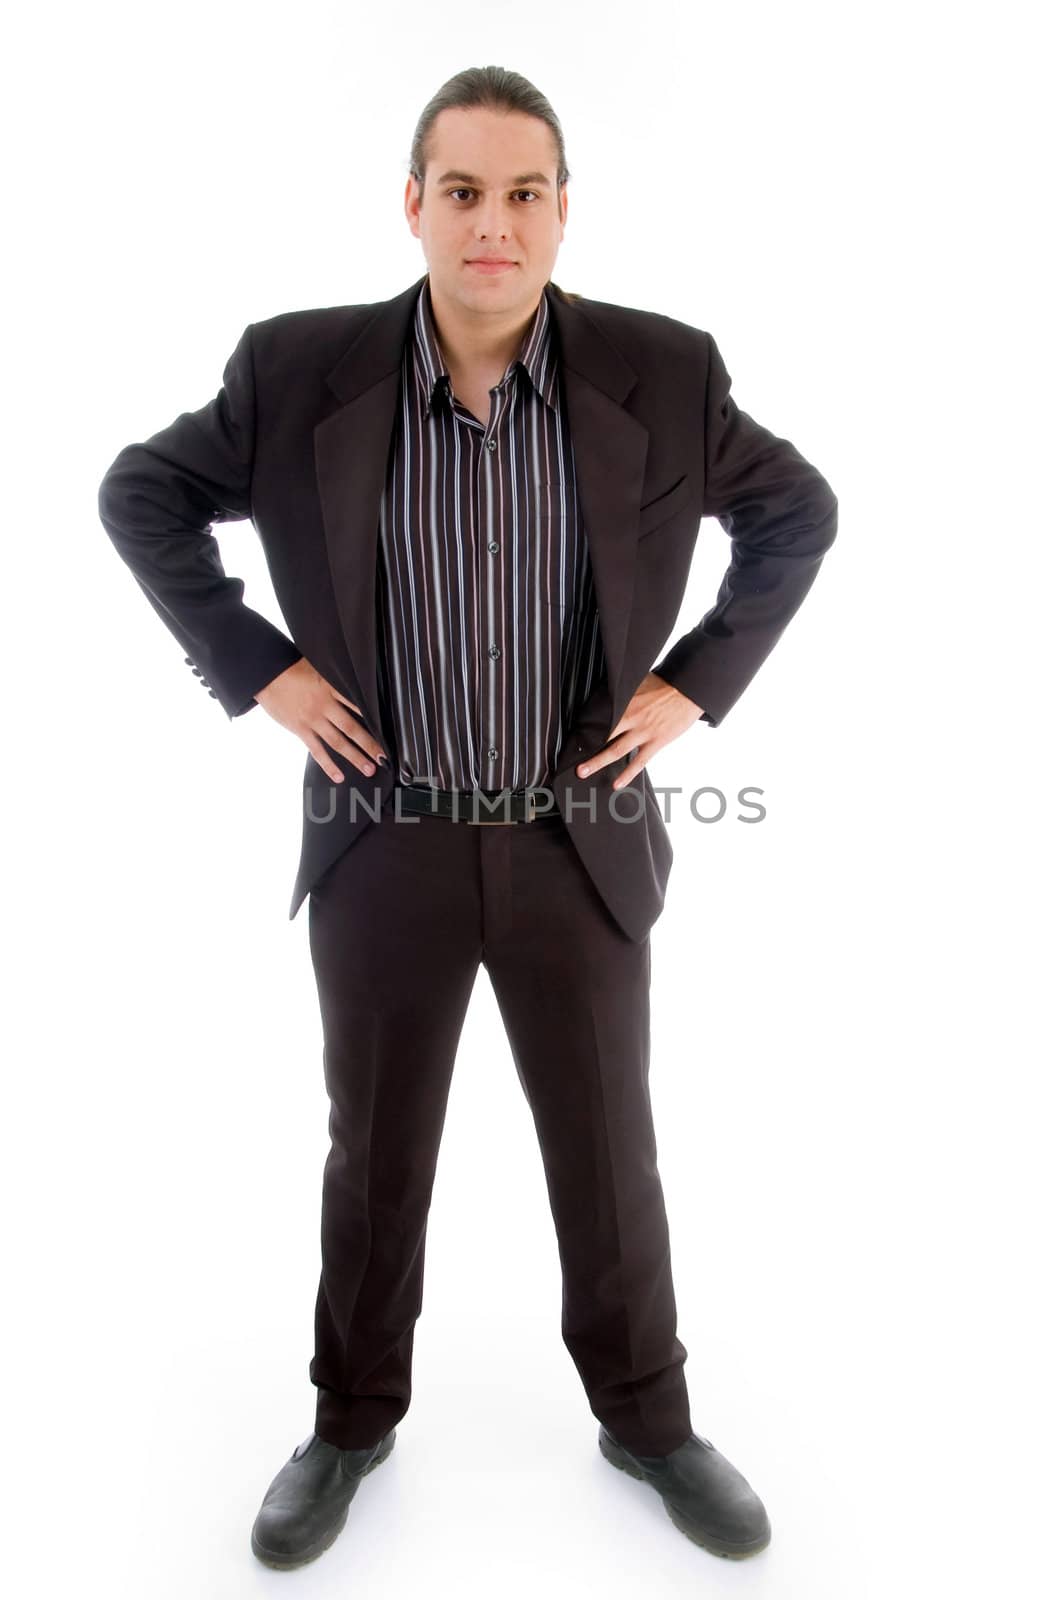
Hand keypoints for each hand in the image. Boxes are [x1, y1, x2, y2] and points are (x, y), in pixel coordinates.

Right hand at [253, 658, 389, 781]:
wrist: (266, 674)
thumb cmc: (291, 668)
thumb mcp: (318, 666)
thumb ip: (335, 677)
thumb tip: (352, 679)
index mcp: (331, 688)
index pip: (358, 705)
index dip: (374, 718)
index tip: (387, 730)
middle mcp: (324, 706)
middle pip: (352, 728)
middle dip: (369, 744)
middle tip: (383, 757)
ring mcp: (313, 719)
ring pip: (338, 742)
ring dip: (355, 757)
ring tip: (368, 769)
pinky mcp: (300, 729)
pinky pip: (317, 750)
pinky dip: (328, 765)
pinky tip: (339, 776)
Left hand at [575, 673, 703, 787]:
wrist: (689, 690)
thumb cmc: (665, 684)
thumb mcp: (639, 682)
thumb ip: (623, 692)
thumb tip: (608, 694)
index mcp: (625, 702)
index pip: (600, 717)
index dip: (585, 726)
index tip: (572, 735)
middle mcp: (631, 718)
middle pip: (602, 735)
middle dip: (585, 747)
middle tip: (570, 757)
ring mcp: (643, 732)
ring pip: (616, 750)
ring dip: (598, 762)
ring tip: (583, 772)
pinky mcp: (656, 742)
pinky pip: (639, 762)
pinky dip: (627, 774)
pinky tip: (617, 784)